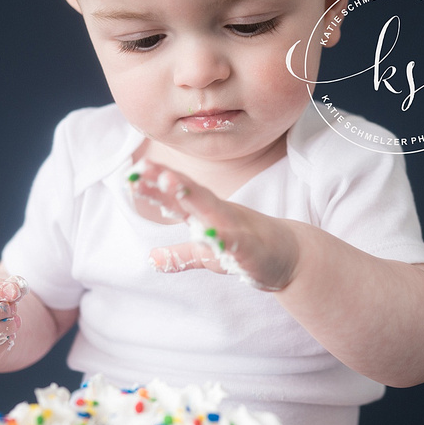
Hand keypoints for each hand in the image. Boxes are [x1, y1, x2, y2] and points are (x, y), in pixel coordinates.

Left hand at [127, 160, 299, 290]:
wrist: (291, 256)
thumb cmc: (246, 250)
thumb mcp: (207, 255)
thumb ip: (179, 255)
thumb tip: (150, 258)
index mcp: (206, 214)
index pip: (177, 196)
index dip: (155, 184)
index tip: (132, 172)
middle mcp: (219, 215)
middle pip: (189, 195)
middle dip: (167, 181)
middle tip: (144, 167)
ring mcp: (236, 229)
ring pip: (211, 210)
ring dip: (191, 196)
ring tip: (170, 182)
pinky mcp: (251, 249)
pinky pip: (236, 243)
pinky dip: (223, 237)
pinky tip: (209, 234)